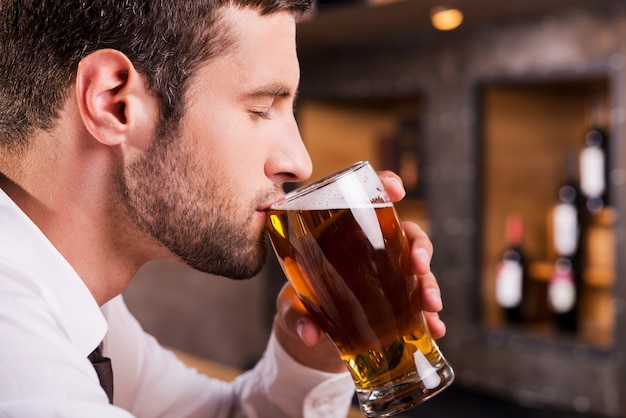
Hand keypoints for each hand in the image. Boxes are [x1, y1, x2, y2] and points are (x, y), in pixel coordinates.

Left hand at [272, 170, 445, 372]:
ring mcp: (390, 276)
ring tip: (431, 306)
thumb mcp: (292, 308)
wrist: (314, 333)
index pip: (370, 199)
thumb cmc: (300, 306)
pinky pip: (420, 305)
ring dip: (429, 284)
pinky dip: (430, 317)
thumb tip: (309, 334)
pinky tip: (436, 328)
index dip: (387, 186)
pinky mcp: (398, 303)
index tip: (397, 190)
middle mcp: (374, 249)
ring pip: (419, 270)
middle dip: (420, 247)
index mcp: (346, 234)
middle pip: (406, 235)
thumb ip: (297, 316)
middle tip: (418, 265)